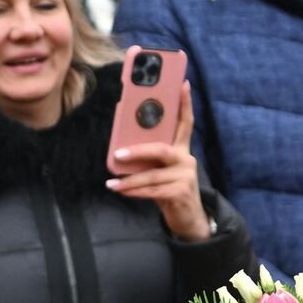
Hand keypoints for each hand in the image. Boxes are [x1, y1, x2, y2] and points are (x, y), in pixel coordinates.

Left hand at [106, 80, 211, 240]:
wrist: (189, 219)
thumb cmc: (170, 189)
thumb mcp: (161, 170)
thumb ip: (149, 158)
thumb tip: (120, 150)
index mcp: (182, 149)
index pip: (185, 122)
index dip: (185, 103)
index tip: (183, 83)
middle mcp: (186, 159)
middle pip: (162, 150)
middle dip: (138, 151)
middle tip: (118, 154)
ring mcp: (186, 177)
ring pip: (153, 175)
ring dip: (130, 180)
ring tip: (112, 183)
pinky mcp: (181, 193)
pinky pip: (153, 191)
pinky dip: (135, 191)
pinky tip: (122, 191)